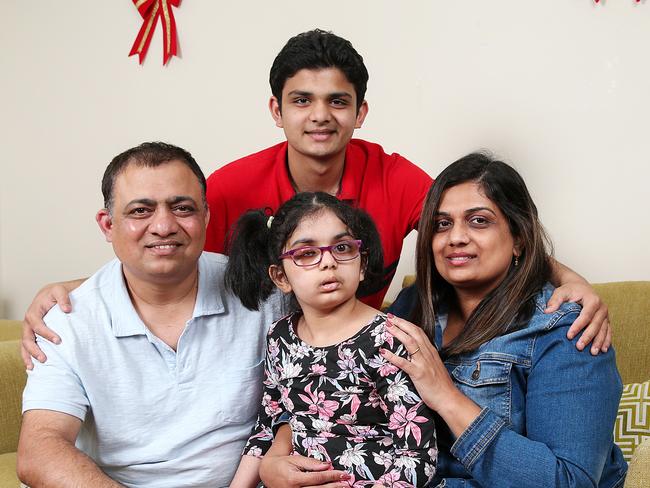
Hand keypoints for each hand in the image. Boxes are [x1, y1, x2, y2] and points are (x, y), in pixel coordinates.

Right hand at [22, 280, 79, 368]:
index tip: (58, 341)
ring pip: (24, 344)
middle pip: (27, 338)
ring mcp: (29, 328)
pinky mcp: (32, 332)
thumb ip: (63, 298)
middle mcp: (28, 321)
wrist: (52, 293)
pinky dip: (27, 355)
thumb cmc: (56, 292)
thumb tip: (67, 310)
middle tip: (44, 359)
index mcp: (34, 312)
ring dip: (28, 356)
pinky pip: (27, 345)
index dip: (47, 334)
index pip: (38, 326)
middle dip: (34, 350)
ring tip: (33, 367)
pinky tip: (31, 365)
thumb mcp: (60, 290)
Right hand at [259, 454, 348, 487]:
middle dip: (334, 486)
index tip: (343, 473)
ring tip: (342, 487)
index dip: (332, 475)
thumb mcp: (295, 459)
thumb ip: (311, 463)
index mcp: (294, 479)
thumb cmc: (282, 464)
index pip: (317, 478)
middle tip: (347, 482)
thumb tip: (327, 464)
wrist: (267, 473)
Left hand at [380, 314, 481, 436]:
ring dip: (397, 333)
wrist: (449, 398)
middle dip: (401, 323)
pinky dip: (393, 356)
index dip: (407, 324)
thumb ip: (425, 358)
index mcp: (431, 351)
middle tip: (389, 318)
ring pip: (410, 343)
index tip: (396, 318)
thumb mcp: (434, 366)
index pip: (419, 332)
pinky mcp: (419, 374)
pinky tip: (384, 352)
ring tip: (387, 327)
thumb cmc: (440, 385)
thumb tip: (413, 353)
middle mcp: (427, 354)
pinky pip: (404, 363)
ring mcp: (423, 363)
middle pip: (414, 333)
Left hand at [544, 282, 610, 354]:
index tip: (569, 336)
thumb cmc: (570, 290)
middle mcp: (602, 307)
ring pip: (604, 330)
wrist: (580, 286)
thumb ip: (555, 300)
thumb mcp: (561, 292)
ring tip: (593, 353)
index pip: (585, 316)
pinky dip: (607, 341)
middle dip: (588, 337)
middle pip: (596, 324)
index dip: (578, 326)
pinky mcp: (607, 320)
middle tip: (579, 347)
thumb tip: (548, 312)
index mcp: (593, 300)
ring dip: (599, 342)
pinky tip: (603, 350)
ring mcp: (606, 315)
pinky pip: (609, 331)